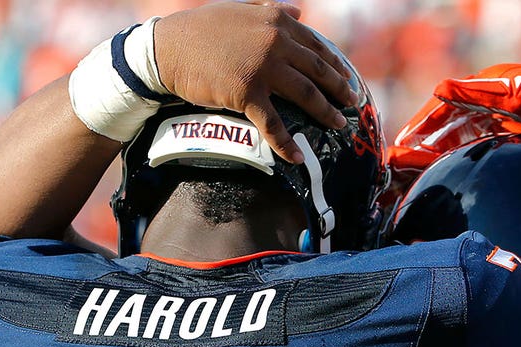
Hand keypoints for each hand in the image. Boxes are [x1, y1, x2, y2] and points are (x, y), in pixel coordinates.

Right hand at [153, 1, 358, 162]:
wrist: (167, 48)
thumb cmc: (201, 29)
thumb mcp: (238, 9)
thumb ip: (270, 10)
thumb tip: (298, 11)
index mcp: (276, 20)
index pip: (316, 45)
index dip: (335, 64)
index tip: (347, 77)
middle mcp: (275, 42)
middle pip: (318, 70)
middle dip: (340, 89)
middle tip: (353, 102)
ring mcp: (263, 68)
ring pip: (306, 95)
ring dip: (326, 113)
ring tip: (338, 125)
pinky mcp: (247, 93)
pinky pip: (273, 124)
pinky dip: (286, 144)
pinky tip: (297, 157)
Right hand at [386, 97, 520, 190]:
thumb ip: (482, 93)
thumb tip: (440, 88)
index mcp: (489, 86)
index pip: (444, 105)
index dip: (422, 124)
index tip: (400, 144)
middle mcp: (493, 101)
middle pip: (450, 125)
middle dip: (425, 143)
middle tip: (401, 166)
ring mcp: (507, 120)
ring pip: (463, 139)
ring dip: (441, 155)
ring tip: (419, 175)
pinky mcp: (520, 138)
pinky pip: (482, 150)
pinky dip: (464, 162)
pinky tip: (455, 177)